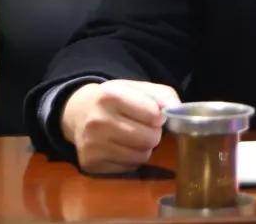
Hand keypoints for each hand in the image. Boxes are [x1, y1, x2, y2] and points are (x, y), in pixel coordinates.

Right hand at [60, 79, 179, 173]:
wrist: (79, 112)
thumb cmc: (116, 99)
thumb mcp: (137, 88)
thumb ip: (162, 95)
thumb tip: (176, 111)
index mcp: (110, 96)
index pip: (154, 114)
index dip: (159, 116)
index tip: (154, 115)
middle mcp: (98, 121)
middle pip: (149, 139)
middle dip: (154, 134)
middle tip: (146, 128)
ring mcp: (92, 145)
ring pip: (141, 156)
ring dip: (144, 148)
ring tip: (134, 137)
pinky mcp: (90, 164)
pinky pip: (128, 168)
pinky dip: (131, 160)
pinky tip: (122, 147)